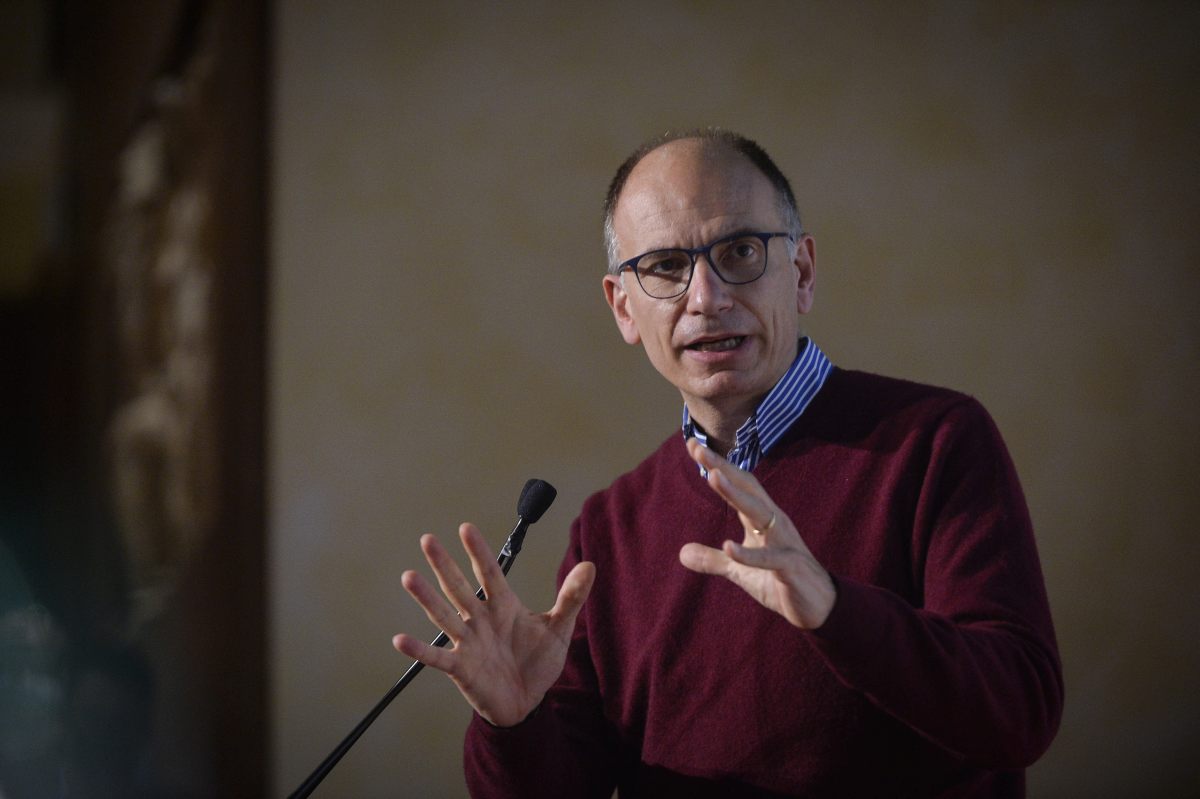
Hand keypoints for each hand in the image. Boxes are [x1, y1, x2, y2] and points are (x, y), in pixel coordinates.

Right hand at [392, 523, 594, 726]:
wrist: (528, 703)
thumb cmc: (538, 662)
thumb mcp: (559, 628)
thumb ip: (572, 597)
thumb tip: (590, 565)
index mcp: (503, 605)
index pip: (490, 572)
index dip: (479, 551)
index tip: (466, 528)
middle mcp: (481, 619)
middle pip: (459, 587)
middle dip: (444, 564)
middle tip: (427, 539)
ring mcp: (468, 642)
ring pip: (444, 615)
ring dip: (426, 597)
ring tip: (409, 576)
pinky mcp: (461, 668)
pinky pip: (437, 658)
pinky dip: (419, 650)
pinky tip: (399, 639)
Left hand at [678, 439, 835, 628]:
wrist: (820, 607)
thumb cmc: (781, 581)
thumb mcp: (740, 570)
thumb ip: (714, 559)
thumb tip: (682, 553)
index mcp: (763, 519)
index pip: (739, 484)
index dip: (718, 465)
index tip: (692, 445)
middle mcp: (775, 523)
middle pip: (748, 488)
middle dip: (723, 468)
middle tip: (699, 449)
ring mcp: (785, 543)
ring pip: (760, 512)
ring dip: (737, 494)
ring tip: (714, 477)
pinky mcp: (791, 568)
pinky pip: (770, 558)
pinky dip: (749, 554)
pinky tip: (729, 547)